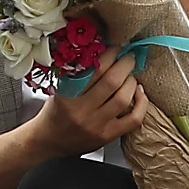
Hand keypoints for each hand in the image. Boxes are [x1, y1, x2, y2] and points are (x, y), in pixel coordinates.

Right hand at [30, 48, 148, 157]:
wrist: (47, 142)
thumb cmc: (54, 113)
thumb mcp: (60, 90)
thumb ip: (78, 75)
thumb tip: (103, 53)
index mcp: (68, 96)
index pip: (93, 70)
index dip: (109, 55)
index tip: (117, 47)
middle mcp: (82, 111)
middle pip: (111, 82)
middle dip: (125, 64)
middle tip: (129, 57)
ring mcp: (97, 125)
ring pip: (123, 98)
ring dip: (131, 81)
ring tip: (131, 74)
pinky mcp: (108, 136)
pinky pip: (133, 119)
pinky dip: (141, 103)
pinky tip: (139, 92)